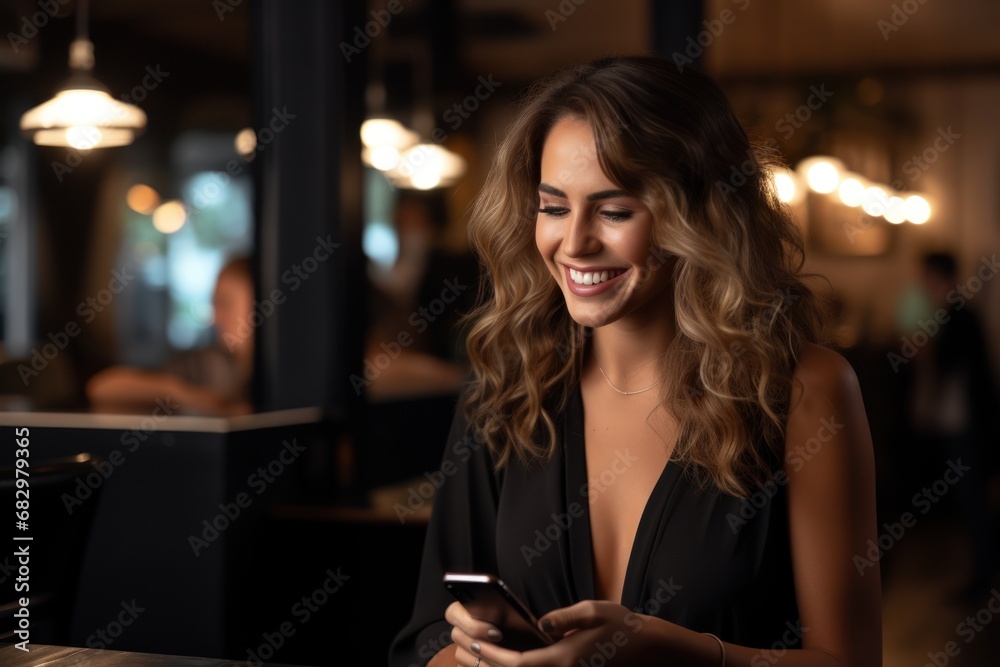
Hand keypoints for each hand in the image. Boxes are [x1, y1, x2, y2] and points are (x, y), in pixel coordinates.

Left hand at [448, 599, 663, 666]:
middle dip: (488, 664)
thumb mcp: (594, 610)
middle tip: (464, 649)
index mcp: (566, 659)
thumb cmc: (620, 625)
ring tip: (475, 656)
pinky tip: (503, 661)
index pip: (520, 664)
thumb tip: (540, 624)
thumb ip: (565, 617)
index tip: (474, 645)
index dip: (494, 656)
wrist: (645, 650)